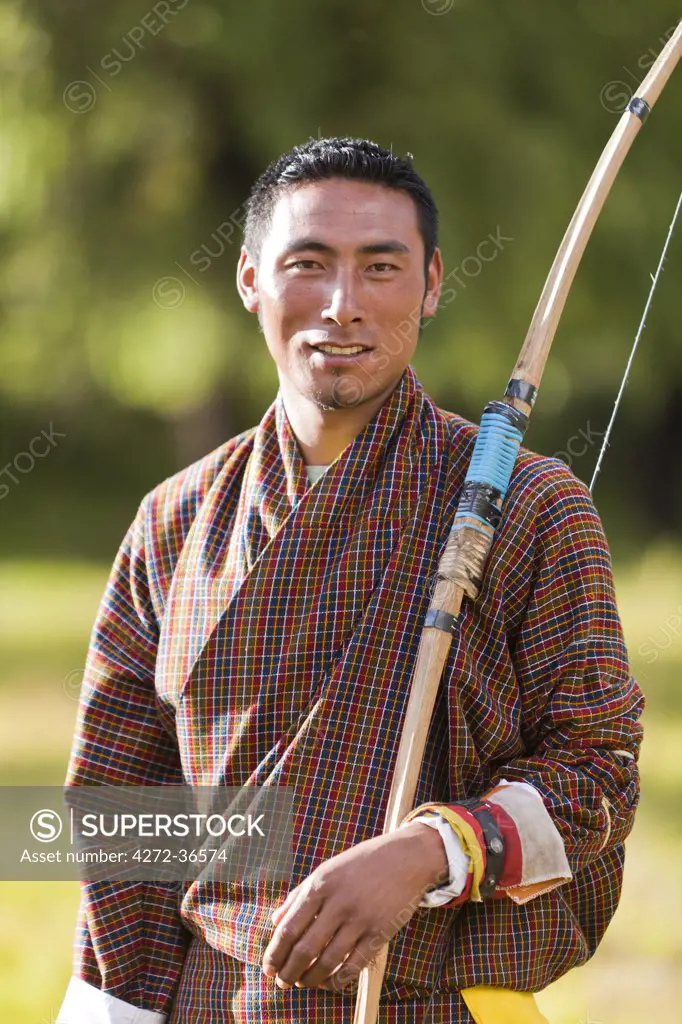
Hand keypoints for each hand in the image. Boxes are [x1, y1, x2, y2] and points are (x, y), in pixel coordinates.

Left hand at [262, 822, 448, 990]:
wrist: (406, 857)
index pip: (290, 927)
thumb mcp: (328, 870)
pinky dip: (338, 979)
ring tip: (302, 983)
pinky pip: (355, 964)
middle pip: (306, 948)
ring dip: (311, 978)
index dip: (275, 952)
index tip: (267, 967)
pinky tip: (329, 983)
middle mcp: (339, 902)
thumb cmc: (362, 863)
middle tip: (282, 982)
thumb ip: (299, 895)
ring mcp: (361, 918)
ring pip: (328, 961)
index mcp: (321, 884)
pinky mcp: (380, 932)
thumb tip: (275, 922)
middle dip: (289, 971)